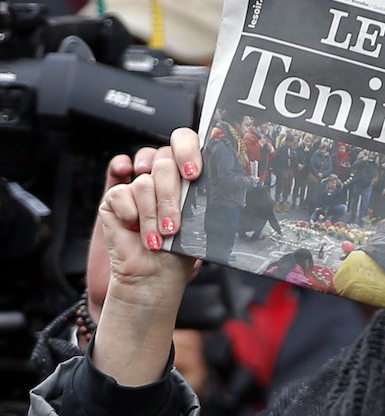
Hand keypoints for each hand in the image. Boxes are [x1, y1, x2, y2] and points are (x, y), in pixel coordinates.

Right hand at [89, 128, 202, 385]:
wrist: (156, 275)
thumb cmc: (183, 249)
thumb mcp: (203, 219)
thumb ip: (209, 193)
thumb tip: (237, 177)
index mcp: (185, 173)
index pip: (184, 140)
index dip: (187, 150)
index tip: (194, 174)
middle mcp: (161, 174)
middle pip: (164, 160)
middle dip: (171, 198)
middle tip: (174, 226)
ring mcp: (137, 183)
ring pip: (144, 181)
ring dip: (153, 215)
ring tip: (160, 237)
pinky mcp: (115, 197)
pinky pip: (121, 194)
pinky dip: (132, 217)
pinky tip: (138, 232)